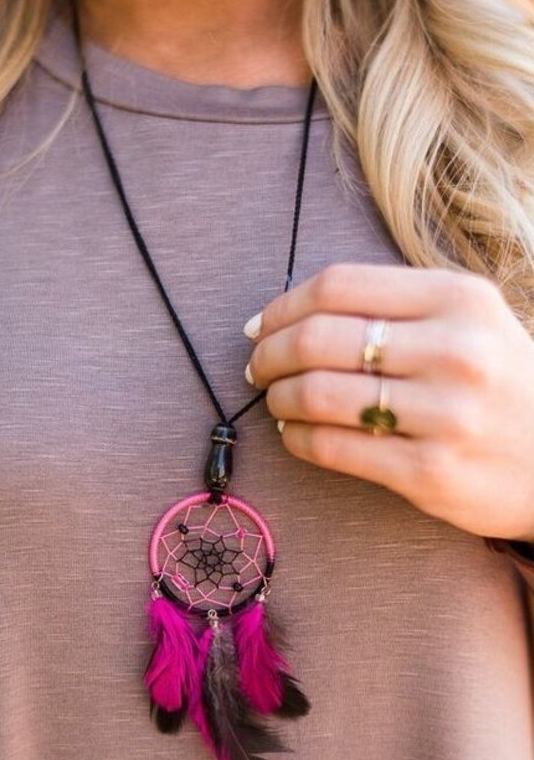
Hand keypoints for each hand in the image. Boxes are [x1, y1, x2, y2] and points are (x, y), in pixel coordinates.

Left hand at [245, 264, 533, 540]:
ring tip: (275, 399)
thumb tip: (294, 314)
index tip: (261, 325)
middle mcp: (454, 351)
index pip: (338, 286)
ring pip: (317, 394)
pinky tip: (293, 431)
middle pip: (318, 338)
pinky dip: (295, 437)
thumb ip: (395, 306)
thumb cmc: (500, 383)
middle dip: (269, 353)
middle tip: (258, 366)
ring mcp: (443, 415)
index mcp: (458, 299)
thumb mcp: (470, 321)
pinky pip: (331, 448)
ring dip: (277, 396)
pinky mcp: (428, 473)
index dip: (283, 305)